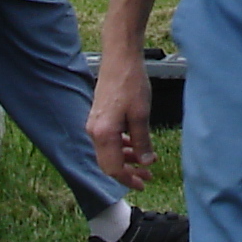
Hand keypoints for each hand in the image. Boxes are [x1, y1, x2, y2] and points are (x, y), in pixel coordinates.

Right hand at [88, 35, 154, 188]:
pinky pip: (108, 140)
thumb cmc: (130, 82)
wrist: (120, 58)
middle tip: (147, 176)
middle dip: (128, 172)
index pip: (113, 168)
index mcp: (103, 133)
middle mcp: (94, 131)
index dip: (128, 179)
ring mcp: (95, 124)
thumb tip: (145, 162)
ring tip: (145, 161)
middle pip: (108, 163)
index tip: (143, 183)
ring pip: (109, 152)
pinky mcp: (99, 117)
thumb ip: (142, 141)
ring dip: (127, 159)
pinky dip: (122, 146)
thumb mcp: (141, 115)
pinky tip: (135, 144)